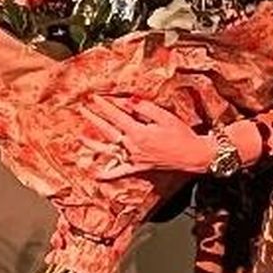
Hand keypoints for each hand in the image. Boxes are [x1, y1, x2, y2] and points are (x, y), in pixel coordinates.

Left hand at [87, 96, 213, 178]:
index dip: (105, 106)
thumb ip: (144, 108)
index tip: (95, 98)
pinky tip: (95, 175)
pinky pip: (119, 172)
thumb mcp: (165, 116)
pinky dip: (106, 175)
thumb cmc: (181, 135)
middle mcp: (133, 147)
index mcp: (138, 132)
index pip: (116, 116)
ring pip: (108, 151)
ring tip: (80, 137)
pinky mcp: (137, 168)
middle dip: (94, 119)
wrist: (192, 155)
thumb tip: (128, 101)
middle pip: (108, 131)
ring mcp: (133, 159)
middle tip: (82, 109)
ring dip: (92, 144)